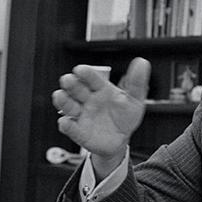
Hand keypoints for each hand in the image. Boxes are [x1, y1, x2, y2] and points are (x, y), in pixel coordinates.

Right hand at [52, 58, 150, 175]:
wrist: (121, 139)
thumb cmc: (124, 116)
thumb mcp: (134, 99)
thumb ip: (137, 82)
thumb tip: (142, 62)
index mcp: (101, 89)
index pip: (92, 78)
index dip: (86, 73)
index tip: (80, 69)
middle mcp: (88, 100)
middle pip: (76, 89)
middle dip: (71, 84)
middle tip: (68, 79)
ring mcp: (82, 115)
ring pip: (68, 106)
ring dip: (63, 100)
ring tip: (60, 96)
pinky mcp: (79, 131)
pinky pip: (71, 128)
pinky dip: (67, 125)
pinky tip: (65, 122)